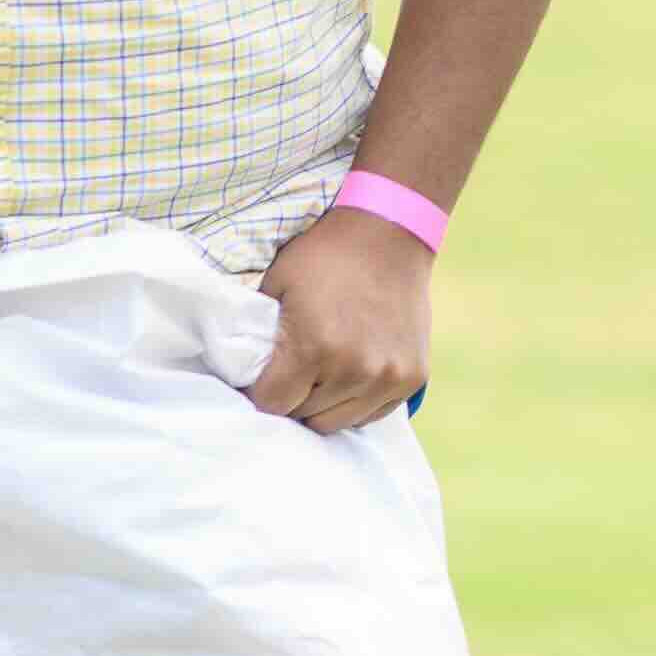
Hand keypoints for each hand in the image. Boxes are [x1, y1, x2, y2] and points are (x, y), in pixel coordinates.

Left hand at [245, 207, 432, 429]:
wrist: (390, 232)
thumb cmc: (325, 256)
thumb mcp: (277, 285)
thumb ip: (260, 335)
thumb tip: (242, 373)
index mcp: (314, 347)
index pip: (272, 404)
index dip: (260, 393)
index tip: (261, 380)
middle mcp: (354, 370)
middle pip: (305, 417)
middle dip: (292, 397)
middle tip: (293, 370)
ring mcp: (388, 377)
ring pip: (338, 422)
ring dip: (323, 404)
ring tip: (321, 371)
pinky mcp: (412, 378)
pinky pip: (372, 414)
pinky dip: (356, 401)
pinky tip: (351, 371)